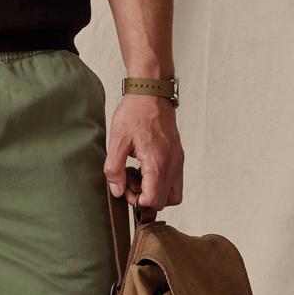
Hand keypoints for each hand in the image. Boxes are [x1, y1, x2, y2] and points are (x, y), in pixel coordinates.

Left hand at [104, 96, 182, 213]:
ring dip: (155, 192)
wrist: (151, 93)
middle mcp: (172, 164)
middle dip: (144, 198)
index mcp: (157, 162)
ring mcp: (178, 161)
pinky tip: (144, 167)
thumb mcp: (117, 140)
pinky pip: (174, 181)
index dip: (137, 201)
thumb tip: (117, 190)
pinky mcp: (178, 156)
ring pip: (172, 194)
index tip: (124, 187)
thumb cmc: (135, 112)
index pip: (153, 200)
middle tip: (129, 181)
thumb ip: (115, 169)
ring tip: (137, 175)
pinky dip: (160, 181)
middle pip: (164, 201)